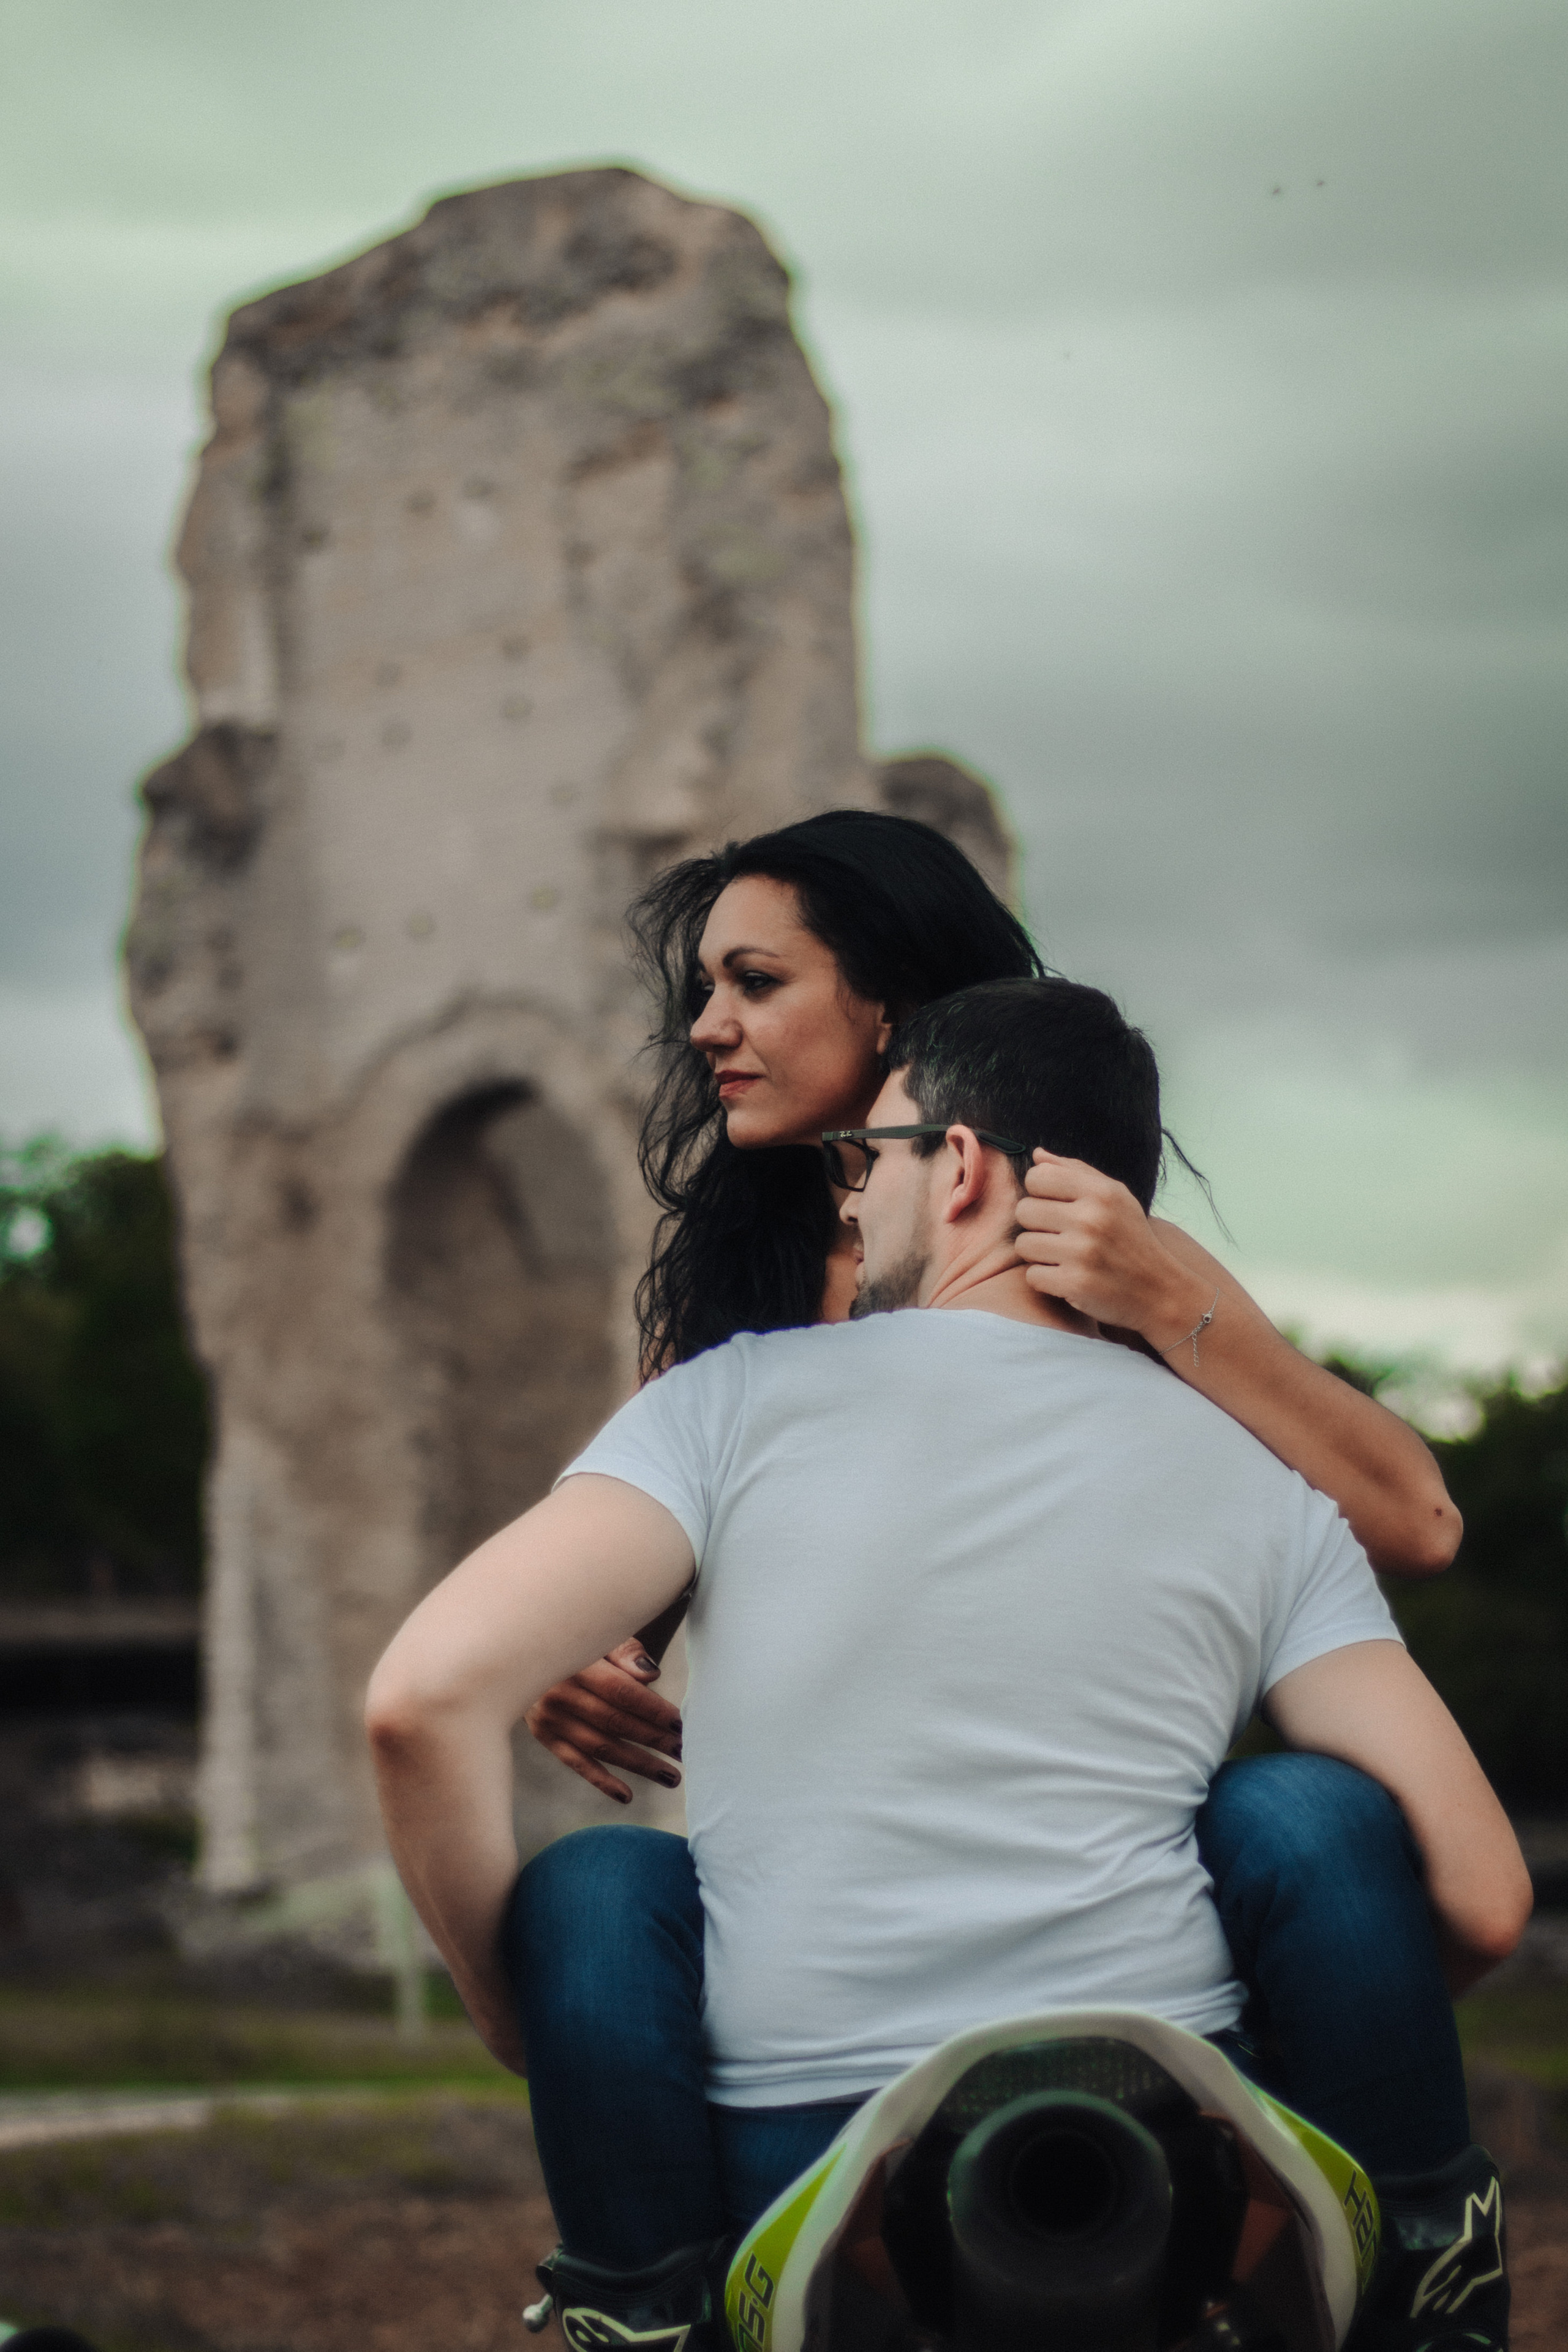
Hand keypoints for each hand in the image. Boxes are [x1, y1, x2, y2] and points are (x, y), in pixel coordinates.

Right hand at [525, 1637, 684, 1804]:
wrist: (529, 1651)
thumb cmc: (579, 1642)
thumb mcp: (599, 1634)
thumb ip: (626, 1653)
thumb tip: (651, 1675)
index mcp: (575, 1662)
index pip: (621, 1692)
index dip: (653, 1709)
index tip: (681, 1724)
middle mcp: (558, 1693)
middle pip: (614, 1722)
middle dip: (653, 1739)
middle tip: (684, 1751)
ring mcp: (549, 1719)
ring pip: (600, 1748)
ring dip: (638, 1765)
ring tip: (671, 1776)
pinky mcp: (545, 1737)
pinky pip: (575, 1763)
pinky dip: (601, 1781)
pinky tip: (627, 1795)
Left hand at [1014, 1151, 1208, 1346]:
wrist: (1159, 1291)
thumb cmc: (1130, 1238)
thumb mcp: (1115, 1197)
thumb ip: (1075, 1171)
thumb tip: (1037, 1155)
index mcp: (1101, 1192)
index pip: (1036, 1177)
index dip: (1040, 1194)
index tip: (1057, 1208)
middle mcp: (1092, 1219)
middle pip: (1024, 1210)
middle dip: (1036, 1226)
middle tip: (1060, 1237)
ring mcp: (1083, 1252)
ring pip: (1023, 1244)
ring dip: (1038, 1255)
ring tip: (1063, 1258)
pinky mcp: (1075, 1284)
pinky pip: (1031, 1275)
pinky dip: (1045, 1280)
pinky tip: (1067, 1278)